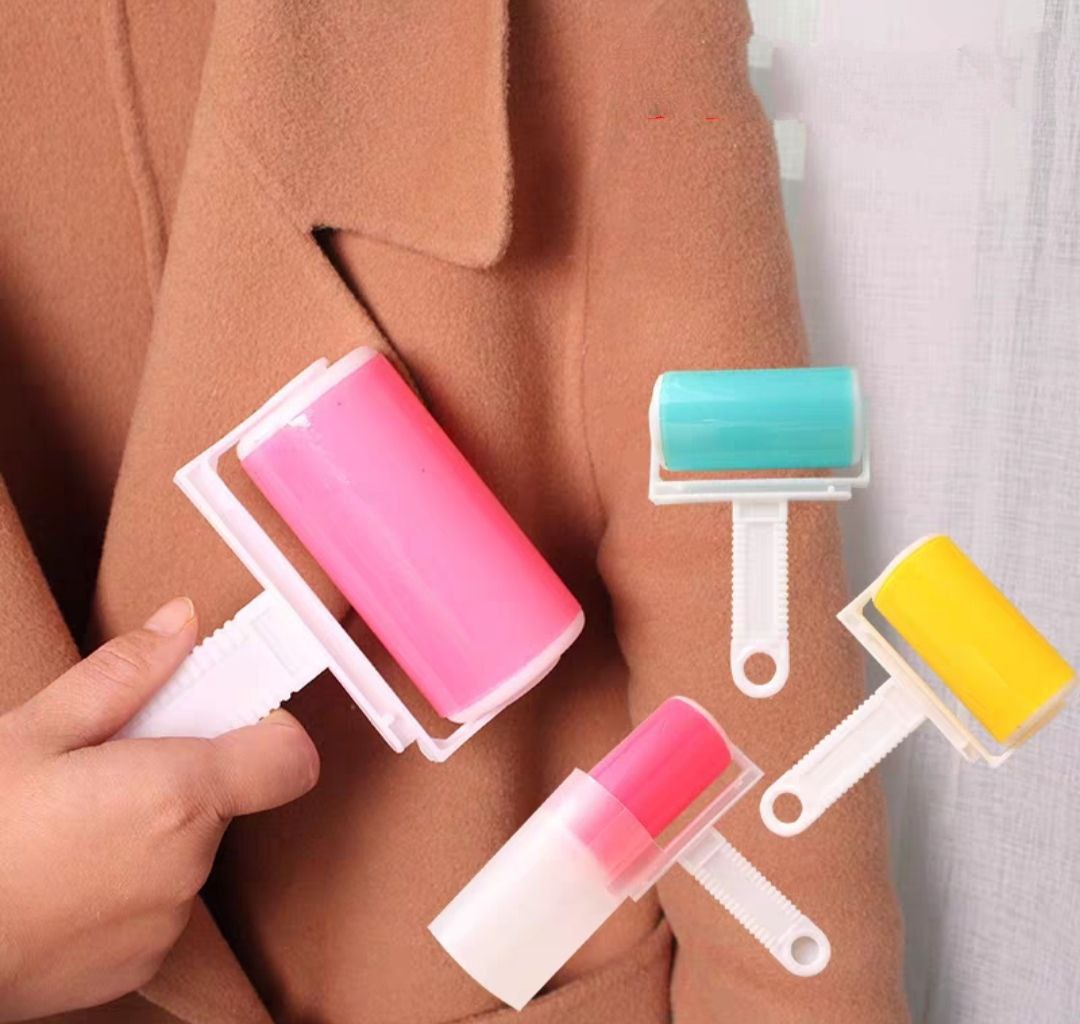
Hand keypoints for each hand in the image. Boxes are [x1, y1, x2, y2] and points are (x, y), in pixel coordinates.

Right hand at [0, 598, 318, 1020]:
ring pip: (187, 848)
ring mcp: (168, 923)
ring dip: (152, 828)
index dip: (269, 728)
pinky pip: (160, 902)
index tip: (228, 712)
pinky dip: (130, 881)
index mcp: (178, 797)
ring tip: (73, 824)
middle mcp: (189, 866)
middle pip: (225, 796)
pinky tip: (67, 873)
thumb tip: (183, 622)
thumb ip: (124, 674)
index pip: (290, 759)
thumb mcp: (34, 733)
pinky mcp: (141, 964)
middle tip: (111, 764)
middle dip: (182, 772)